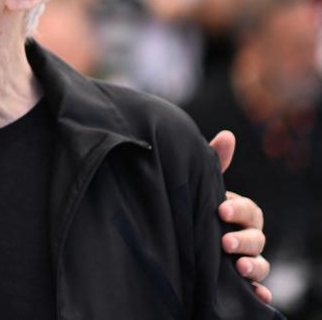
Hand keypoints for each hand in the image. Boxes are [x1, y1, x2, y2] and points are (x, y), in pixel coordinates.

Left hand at [210, 130, 272, 303]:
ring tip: (239, 268)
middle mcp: (246, 237)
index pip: (251, 211)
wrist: (173, 235)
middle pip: (257, 238)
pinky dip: (259, 294)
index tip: (221, 209)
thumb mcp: (200, 187)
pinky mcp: (236, 282)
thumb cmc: (193, 207)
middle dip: (244, 240)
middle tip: (225, 242)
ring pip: (260, 264)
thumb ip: (214, 164)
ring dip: (254, 266)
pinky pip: (255, 290)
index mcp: (239, 214)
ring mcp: (243, 260)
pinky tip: (257, 296)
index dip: (239, 210)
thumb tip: (227, 136)